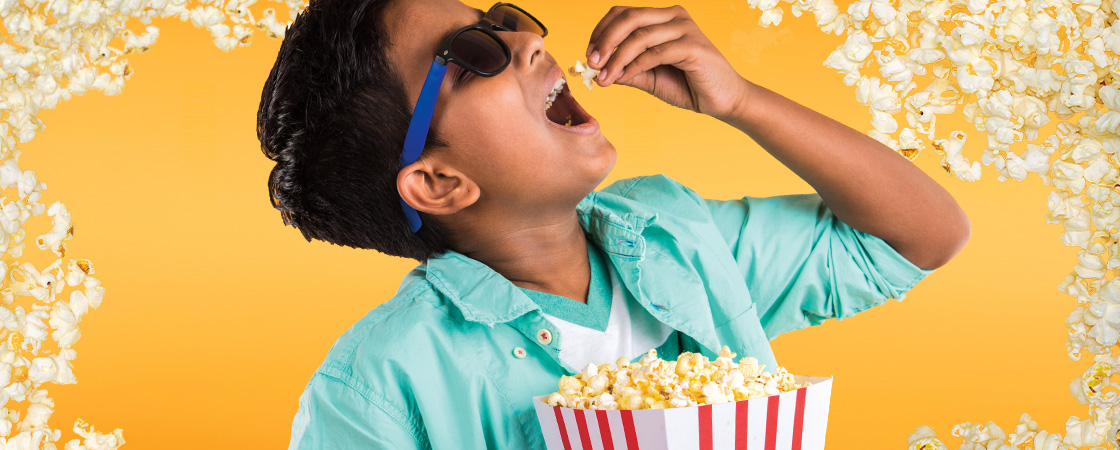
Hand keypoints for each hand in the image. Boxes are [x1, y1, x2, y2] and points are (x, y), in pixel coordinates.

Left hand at [585, 5, 750, 120]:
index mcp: (663, 18)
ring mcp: (685, 29)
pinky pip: (655, 53)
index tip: (588, 54)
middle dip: (605, 40)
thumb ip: (626, 70)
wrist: (723, 100)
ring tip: (604, 79)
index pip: (623, 13)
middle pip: (629, 18)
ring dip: (616, 59)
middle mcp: (674, 16)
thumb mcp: (649, 77)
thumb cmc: (688, 86)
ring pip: (639, 37)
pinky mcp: (693, 46)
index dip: (601, 31)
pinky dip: (635, 66)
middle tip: (591, 62)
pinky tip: (622, 78)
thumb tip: (596, 69)